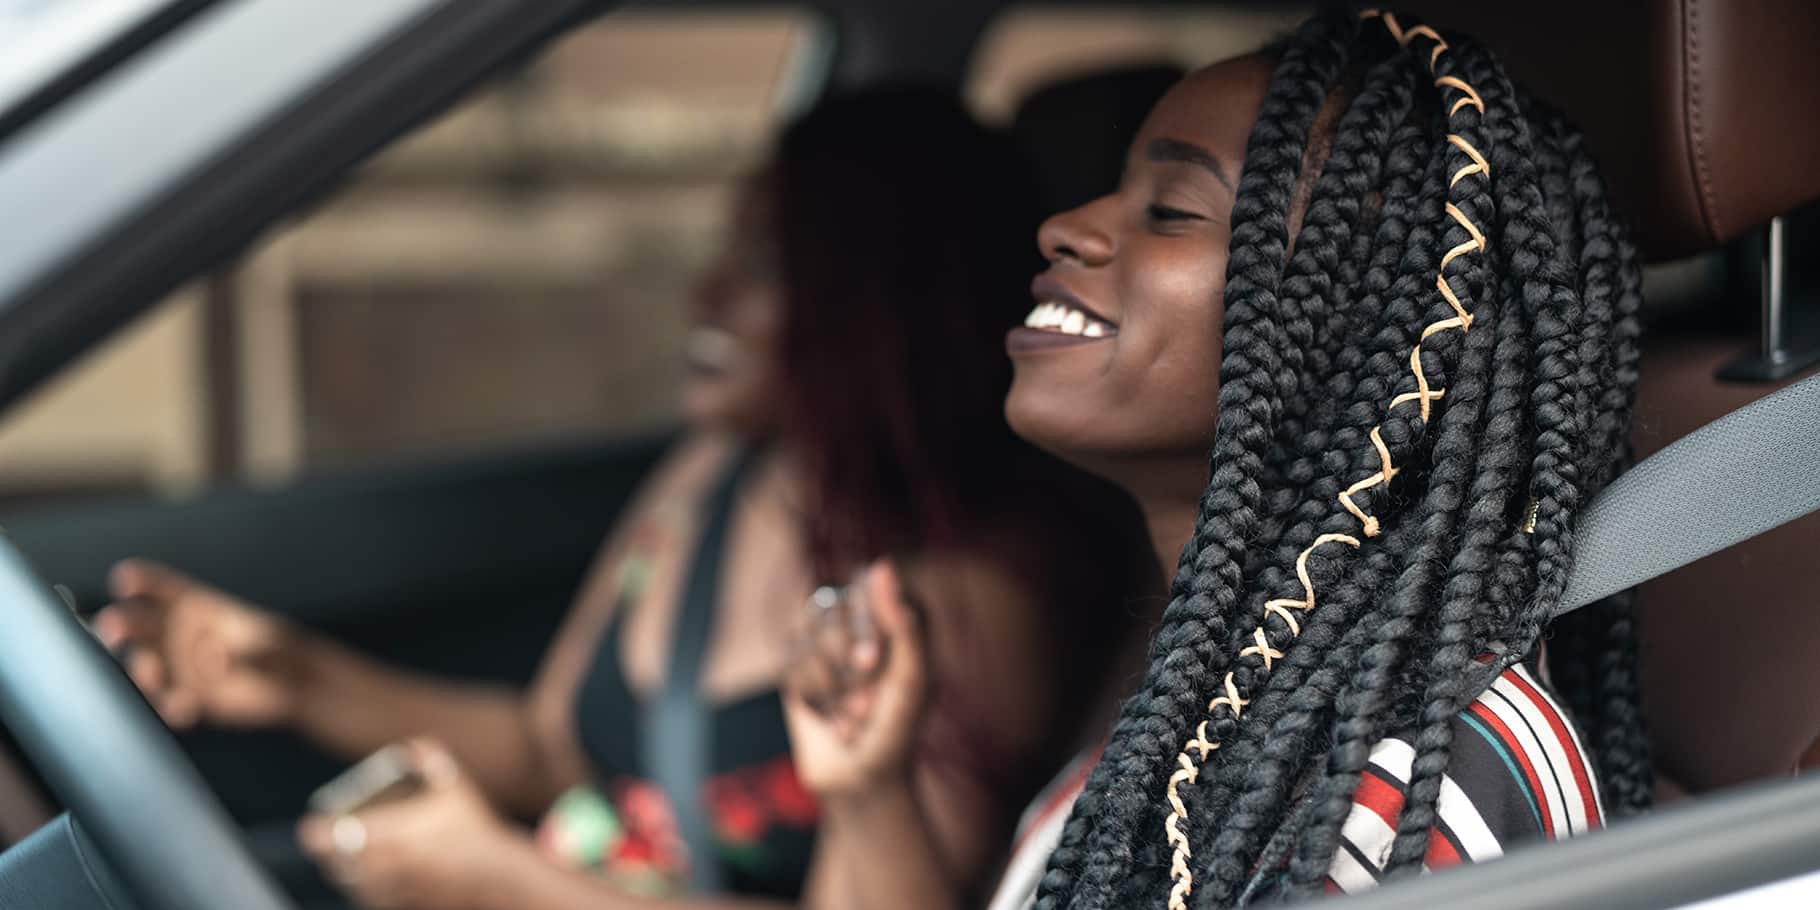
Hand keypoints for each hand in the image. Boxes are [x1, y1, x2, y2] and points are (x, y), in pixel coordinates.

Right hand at [91, 559, 300, 728]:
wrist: (292, 684)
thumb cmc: (278, 647)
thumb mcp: (268, 640)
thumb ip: (246, 650)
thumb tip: (221, 661)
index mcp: (196, 607)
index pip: (162, 589)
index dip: (142, 582)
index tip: (124, 579)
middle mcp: (179, 637)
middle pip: (143, 626)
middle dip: (123, 624)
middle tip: (111, 626)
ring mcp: (179, 668)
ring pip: (149, 666)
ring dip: (145, 669)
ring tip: (153, 671)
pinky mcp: (188, 699)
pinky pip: (172, 703)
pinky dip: (175, 706)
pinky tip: (186, 707)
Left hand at [299, 739, 528, 909]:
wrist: (496, 873)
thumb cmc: (474, 828)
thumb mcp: (456, 787)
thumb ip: (432, 759)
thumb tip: (411, 745)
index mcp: (398, 834)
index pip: (343, 836)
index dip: (320, 834)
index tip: (311, 828)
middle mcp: (391, 864)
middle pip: (341, 864)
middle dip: (329, 853)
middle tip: (324, 840)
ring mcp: (397, 888)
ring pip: (353, 885)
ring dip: (343, 872)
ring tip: (342, 859)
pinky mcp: (405, 903)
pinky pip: (372, 899)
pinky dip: (363, 889)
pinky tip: (366, 880)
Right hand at [783, 561, 928, 794]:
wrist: (858, 784)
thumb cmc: (896, 734)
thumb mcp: (912, 682)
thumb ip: (904, 625)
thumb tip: (882, 565)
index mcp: (899, 624)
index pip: (878, 585)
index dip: (870, 618)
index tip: (874, 660)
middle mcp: (864, 628)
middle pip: (839, 604)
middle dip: (848, 656)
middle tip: (866, 698)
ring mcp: (829, 645)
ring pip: (812, 629)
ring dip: (832, 681)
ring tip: (853, 714)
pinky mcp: (800, 667)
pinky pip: (793, 656)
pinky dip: (813, 692)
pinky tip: (831, 717)